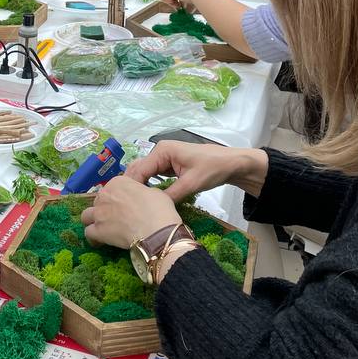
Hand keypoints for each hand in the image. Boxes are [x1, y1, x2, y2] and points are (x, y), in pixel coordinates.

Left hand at [80, 176, 181, 249]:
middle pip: (98, 201)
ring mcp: (99, 213)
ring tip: (104, 229)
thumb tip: (141, 199)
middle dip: (105, 209)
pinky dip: (93, 238)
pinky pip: (88, 233)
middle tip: (117, 219)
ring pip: (86, 216)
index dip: (118, 198)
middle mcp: (105, 195)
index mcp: (118, 182)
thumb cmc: (159, 209)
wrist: (156, 229)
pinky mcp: (97, 231)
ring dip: (93, 221)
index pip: (112, 188)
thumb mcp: (154, 192)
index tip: (126, 206)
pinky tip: (101, 242)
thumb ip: (141, 193)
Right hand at [125, 140, 255, 201]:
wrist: (231, 164)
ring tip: (133, 205)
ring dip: (140, 187)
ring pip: (145, 174)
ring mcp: (163, 159)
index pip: (139, 170)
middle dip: (133, 187)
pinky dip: (149, 186)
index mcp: (162, 151)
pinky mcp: (168, 166)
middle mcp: (159, 152)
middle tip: (127, 207)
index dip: (132, 187)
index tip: (127, 205)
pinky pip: (153, 176)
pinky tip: (145, 199)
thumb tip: (152, 208)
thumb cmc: (212, 169)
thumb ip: (170, 195)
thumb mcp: (191, 184)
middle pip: (138, 170)